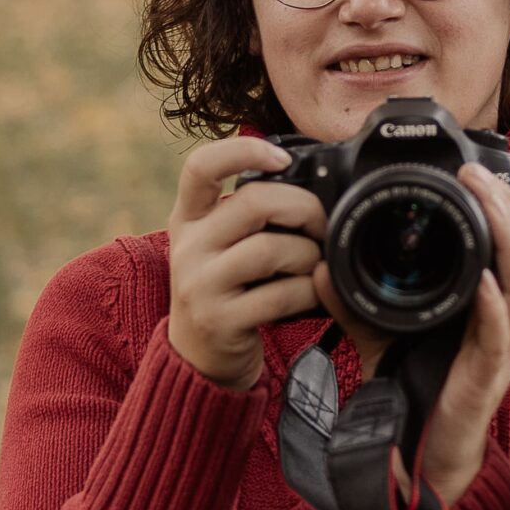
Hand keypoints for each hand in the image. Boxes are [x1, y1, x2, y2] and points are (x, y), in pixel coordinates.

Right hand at [165, 137, 327, 391]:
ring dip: (308, 254)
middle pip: (253, 203)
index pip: (200, 167)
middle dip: (303, 208)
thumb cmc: (226, 289)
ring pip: (269, 249)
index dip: (243, 151)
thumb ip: (246, 214)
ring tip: (315, 265)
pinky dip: (309, 291)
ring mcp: (200, 284)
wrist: (198, 357)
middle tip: (322, 225)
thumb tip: (311, 183)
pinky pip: (280, 294)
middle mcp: (188, 246)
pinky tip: (313, 293)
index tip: (283, 158)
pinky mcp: (219, 320)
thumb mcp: (219, 244)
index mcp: (188, 217)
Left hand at [311, 162, 509, 508]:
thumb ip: (354, 302)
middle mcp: (502, 321)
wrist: (419, 462)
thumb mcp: (379, 336)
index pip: (507, 243)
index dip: (500, 204)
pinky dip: (497, 307)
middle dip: (507, 206)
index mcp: (484, 304)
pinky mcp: (489, 377)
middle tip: (477, 173)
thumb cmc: (412, 397)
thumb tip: (317, 267)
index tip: (472, 169)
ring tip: (488, 203)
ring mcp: (502, 348)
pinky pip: (501, 336)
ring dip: (509, 240)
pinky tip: (487, 283)